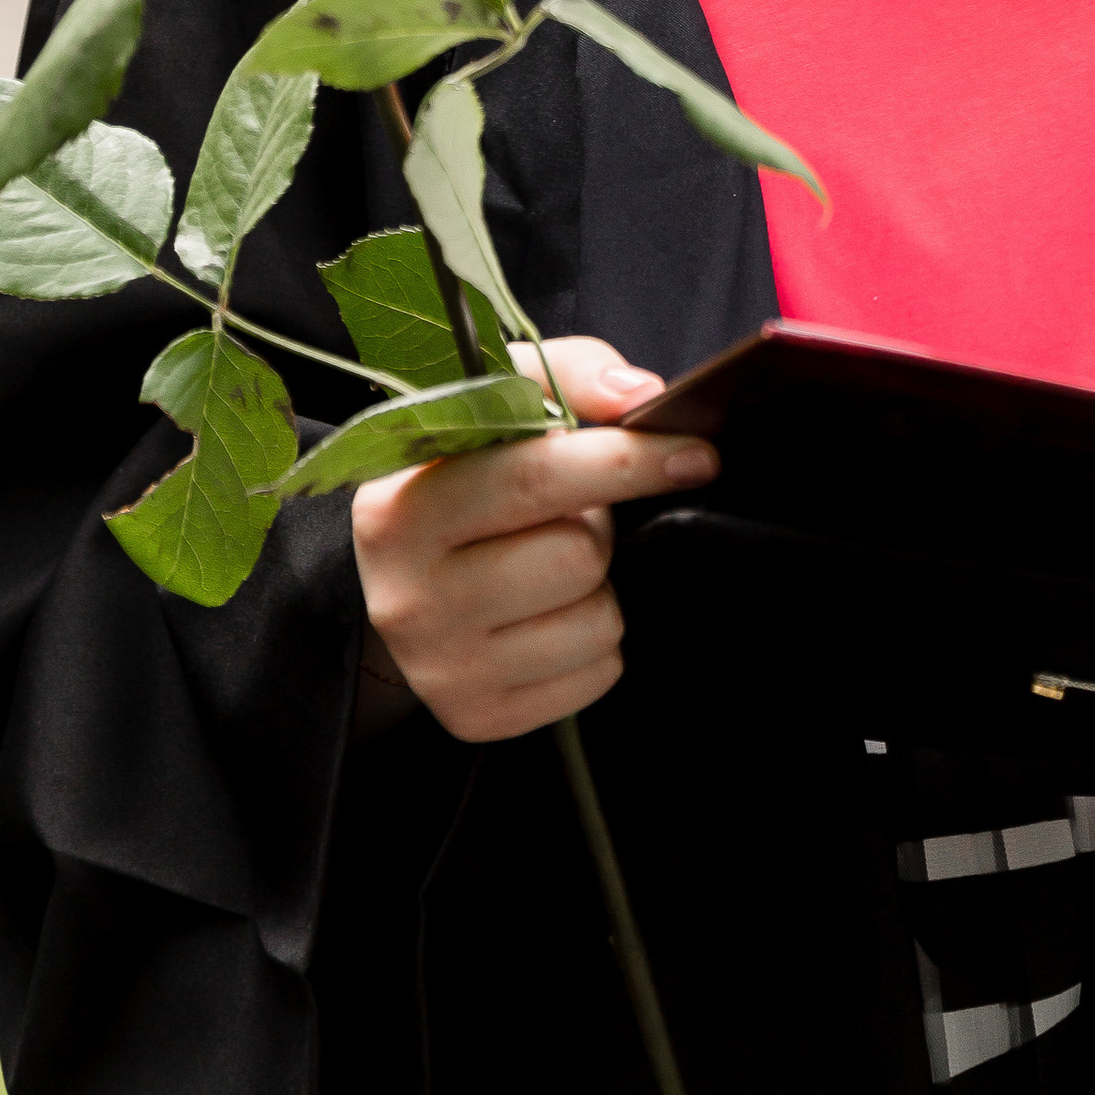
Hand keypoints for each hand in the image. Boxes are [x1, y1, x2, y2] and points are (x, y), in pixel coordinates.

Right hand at [349, 336, 715, 743]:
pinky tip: (549, 616)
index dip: (626, 461)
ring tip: (549, 564)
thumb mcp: (491, 407)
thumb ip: (566, 376)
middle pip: (577, 555)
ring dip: (599, 585)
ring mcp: (441, 667)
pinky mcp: (478, 718)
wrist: (399, 584)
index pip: (535, 478)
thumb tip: (641, 396)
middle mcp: (407, 596)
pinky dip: (595, 641)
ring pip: (596, 619)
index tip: (695, 452)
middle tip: (571, 515)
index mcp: (401, 506)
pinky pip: (598, 674)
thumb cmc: (462, 481)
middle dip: (597, 526)